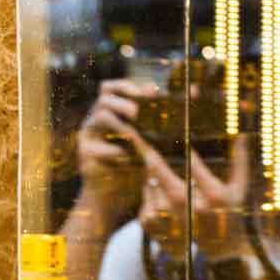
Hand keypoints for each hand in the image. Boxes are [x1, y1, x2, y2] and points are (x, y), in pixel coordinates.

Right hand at [74, 80, 159, 222]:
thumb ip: (167, 113)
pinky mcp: (84, 156)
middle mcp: (97, 119)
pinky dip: (112, 150)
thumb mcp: (153, 135)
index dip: (130, 85)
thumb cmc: (137, 160)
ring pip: (97, 117)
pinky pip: (94, 147)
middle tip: (138, 113)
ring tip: (132, 133)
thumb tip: (195, 89)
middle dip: (124, 102)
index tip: (152, 92)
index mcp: (112, 110)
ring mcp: (87, 137)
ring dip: (118, 123)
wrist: (115, 194)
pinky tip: (124, 157)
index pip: (113, 86)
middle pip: (104, 97)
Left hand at [138, 132, 254, 264]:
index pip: (194, 165)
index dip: (184, 148)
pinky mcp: (155, 226)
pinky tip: (157, 188)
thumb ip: (240, 161)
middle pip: (162, 174)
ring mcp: (170, 218)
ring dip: (150, 171)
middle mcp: (191, 208)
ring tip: (154, 164)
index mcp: (214, 195)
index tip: (178, 134)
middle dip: (151, 155)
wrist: (218, 249)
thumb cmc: (230, 213)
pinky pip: (145, 197)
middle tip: (140, 139)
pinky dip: (149, 188)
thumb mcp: (240, 188)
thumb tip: (242, 136)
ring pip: (151, 183)